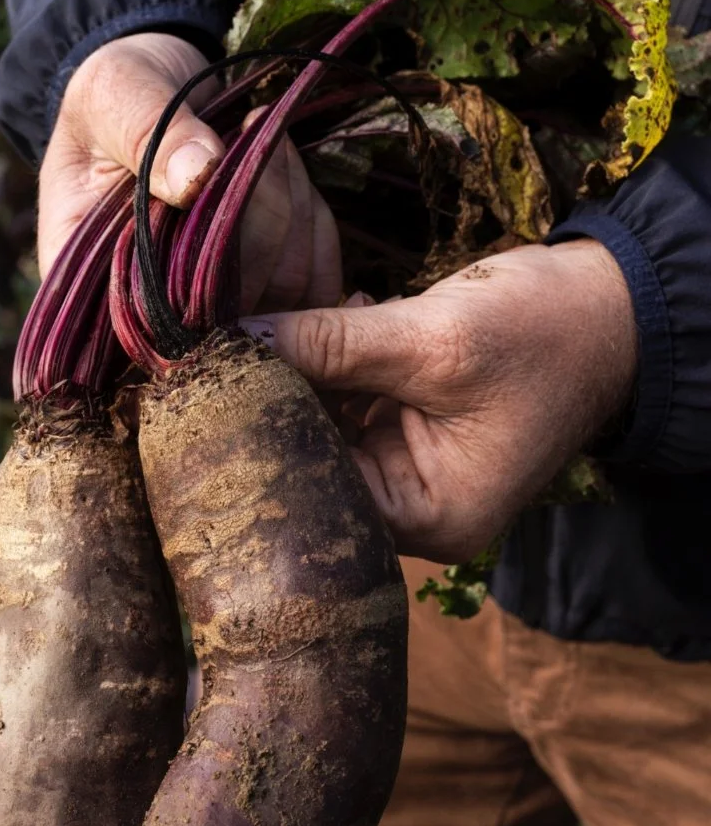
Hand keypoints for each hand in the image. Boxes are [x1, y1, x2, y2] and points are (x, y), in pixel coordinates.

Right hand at [38, 32, 339, 311]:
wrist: (159, 87)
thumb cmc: (117, 96)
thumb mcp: (113, 96)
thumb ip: (144, 133)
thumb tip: (195, 177)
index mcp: (88, 286)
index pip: (136, 329)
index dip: (184, 289)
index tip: (208, 191)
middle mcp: (151, 318)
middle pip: (223, 317)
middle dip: (252, 223)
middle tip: (245, 139)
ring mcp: (215, 313)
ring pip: (279, 301)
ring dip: (289, 212)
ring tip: (264, 144)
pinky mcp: (268, 294)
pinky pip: (311, 284)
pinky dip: (315, 225)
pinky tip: (289, 172)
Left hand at [242, 241, 637, 562]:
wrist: (609, 306)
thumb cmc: (544, 334)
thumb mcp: (431, 340)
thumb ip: (330, 345)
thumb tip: (236, 342)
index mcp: (430, 519)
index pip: (318, 493)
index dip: (266, 437)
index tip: (215, 384)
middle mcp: (414, 509)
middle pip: (315, 463)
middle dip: (282, 401)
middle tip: (234, 347)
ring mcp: (410, 469)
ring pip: (325, 427)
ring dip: (308, 373)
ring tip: (295, 323)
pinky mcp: (407, 428)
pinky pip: (349, 402)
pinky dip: (337, 362)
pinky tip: (337, 319)